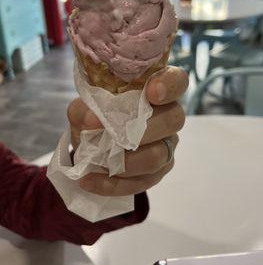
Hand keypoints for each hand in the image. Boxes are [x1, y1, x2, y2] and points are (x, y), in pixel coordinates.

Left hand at [67, 66, 187, 195]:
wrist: (90, 146)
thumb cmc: (94, 117)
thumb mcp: (83, 108)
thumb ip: (85, 108)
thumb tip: (93, 120)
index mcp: (156, 90)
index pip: (177, 81)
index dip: (169, 85)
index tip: (152, 93)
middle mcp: (168, 115)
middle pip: (174, 119)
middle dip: (144, 129)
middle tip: (117, 135)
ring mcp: (166, 145)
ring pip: (160, 154)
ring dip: (128, 161)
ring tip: (100, 163)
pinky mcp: (158, 171)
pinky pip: (144, 181)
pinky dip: (115, 183)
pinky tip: (91, 181)